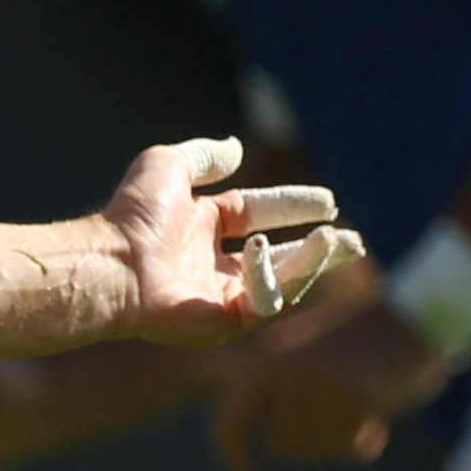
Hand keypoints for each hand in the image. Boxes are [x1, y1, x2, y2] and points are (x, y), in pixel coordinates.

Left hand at [106, 136, 358, 348]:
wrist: (116, 263)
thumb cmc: (134, 215)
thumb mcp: (167, 165)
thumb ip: (204, 156)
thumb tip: (236, 148)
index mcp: (202, 226)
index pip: (259, 213)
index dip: (294, 205)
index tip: (329, 202)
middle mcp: (213, 263)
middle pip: (279, 255)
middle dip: (319, 249)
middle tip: (354, 241)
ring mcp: (219, 295)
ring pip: (280, 281)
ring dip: (311, 261)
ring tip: (337, 242)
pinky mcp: (223, 323)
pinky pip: (263, 301)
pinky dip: (274, 277)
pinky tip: (266, 252)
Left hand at [209, 299, 445, 470]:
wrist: (414, 313)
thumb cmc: (364, 330)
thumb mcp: (304, 344)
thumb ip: (274, 379)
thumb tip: (255, 428)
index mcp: (266, 359)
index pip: (229, 425)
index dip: (234, 457)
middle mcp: (284, 374)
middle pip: (283, 447)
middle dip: (311, 439)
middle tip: (340, 412)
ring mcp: (319, 387)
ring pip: (320, 451)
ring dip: (340, 436)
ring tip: (361, 398)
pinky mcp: (355, 400)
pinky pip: (356, 448)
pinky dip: (369, 436)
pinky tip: (379, 404)